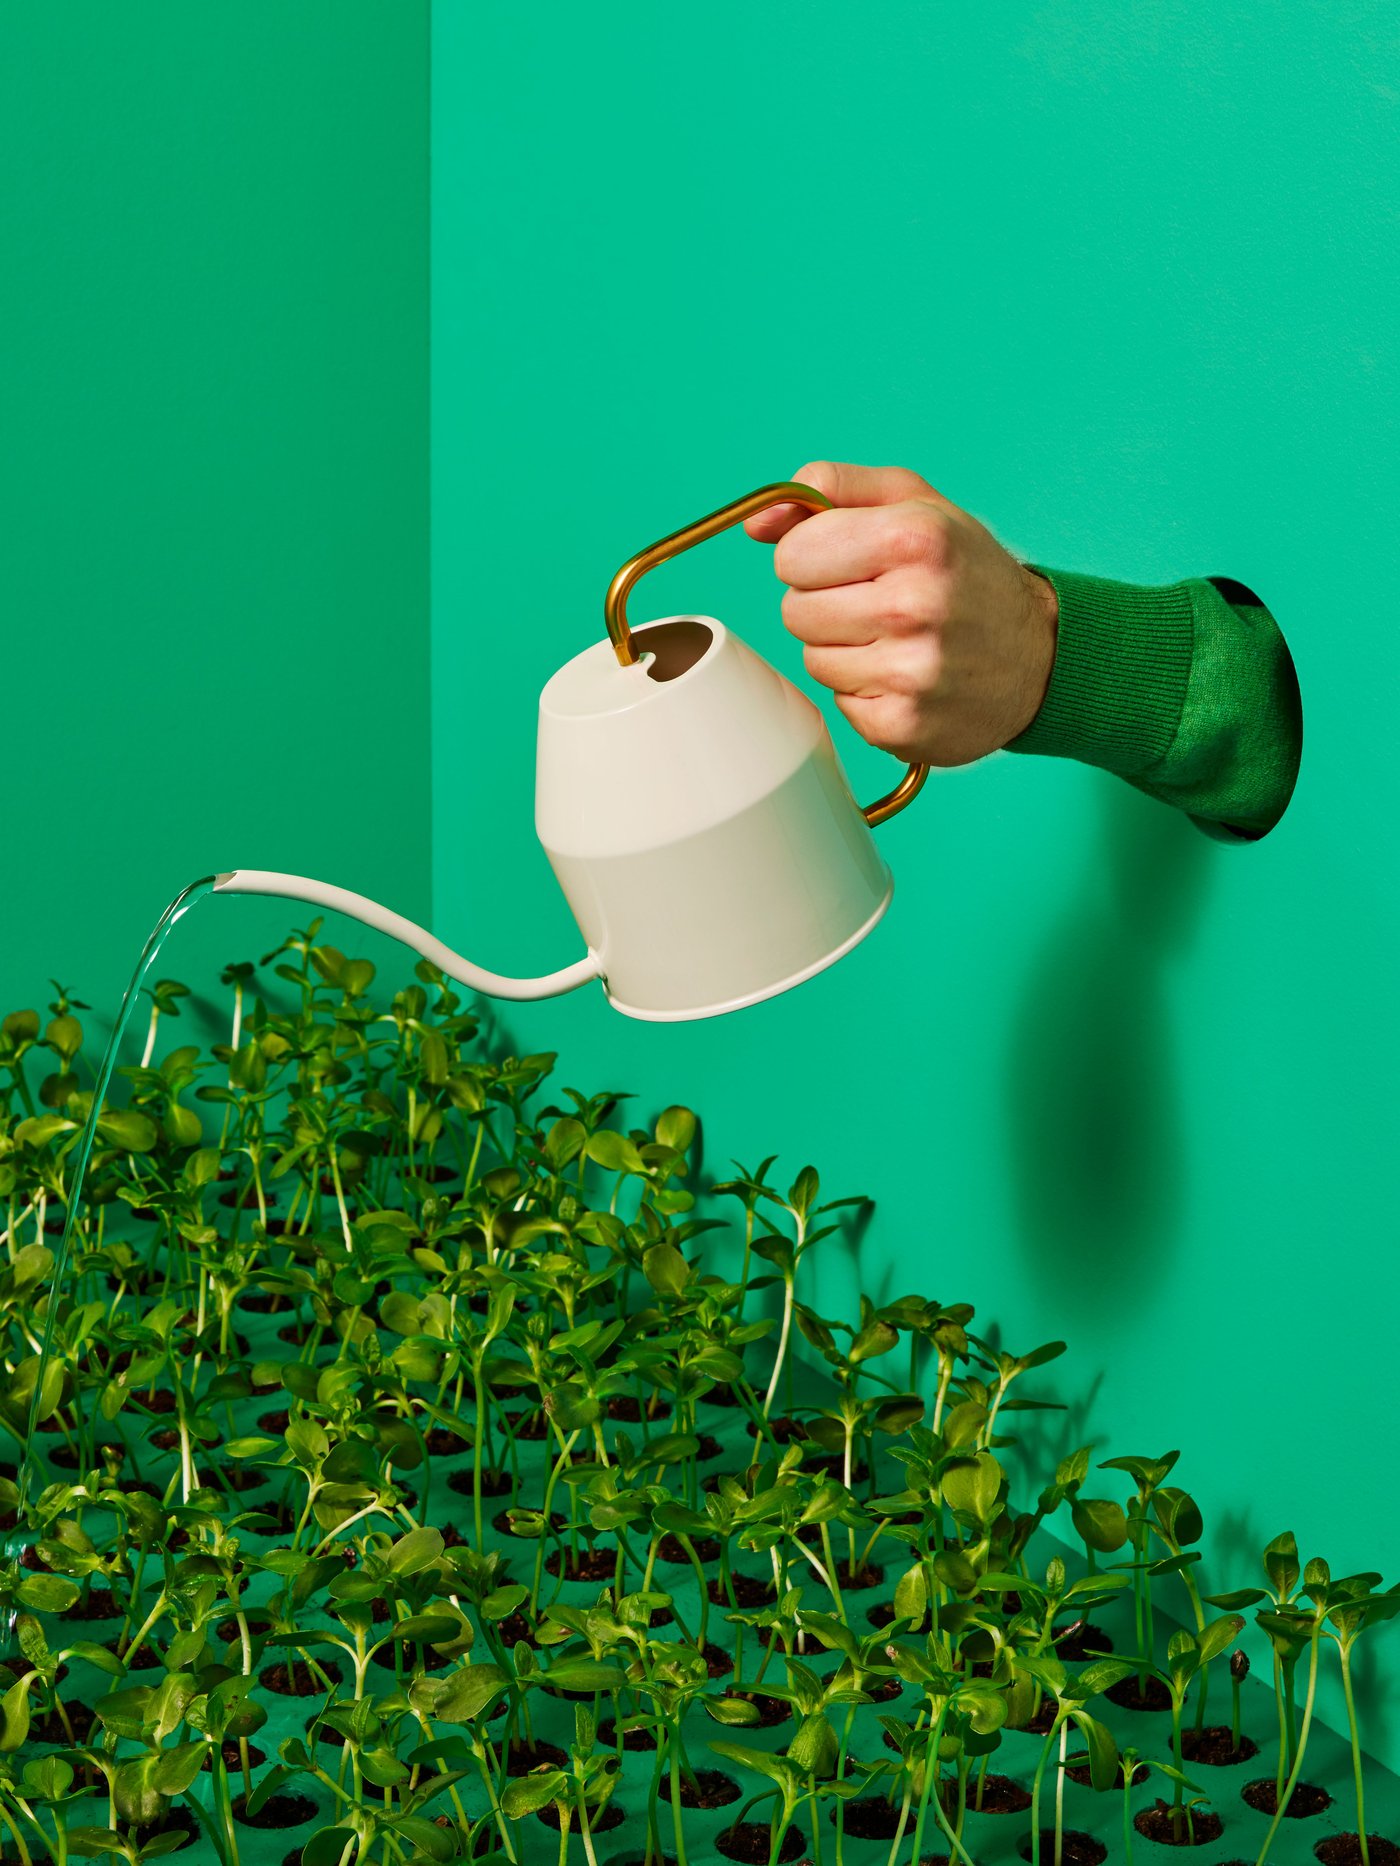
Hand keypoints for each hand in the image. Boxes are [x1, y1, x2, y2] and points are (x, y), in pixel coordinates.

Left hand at [744, 461, 1058, 766]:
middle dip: (827, 605)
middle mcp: (914, 604)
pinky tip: (906, 676)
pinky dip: (864, 692)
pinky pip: (839, 702)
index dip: (815, 556)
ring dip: (844, 650)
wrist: (1042, 656)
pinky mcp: (902, 725)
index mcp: (914, 538)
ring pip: (812, 659)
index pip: (792, 555)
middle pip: (794, 610)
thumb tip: (756, 521)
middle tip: (881, 603)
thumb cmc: (968, 573)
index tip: (854, 562)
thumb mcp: (914, 505)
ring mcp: (910, 671)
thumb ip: (830, 491)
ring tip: (898, 640)